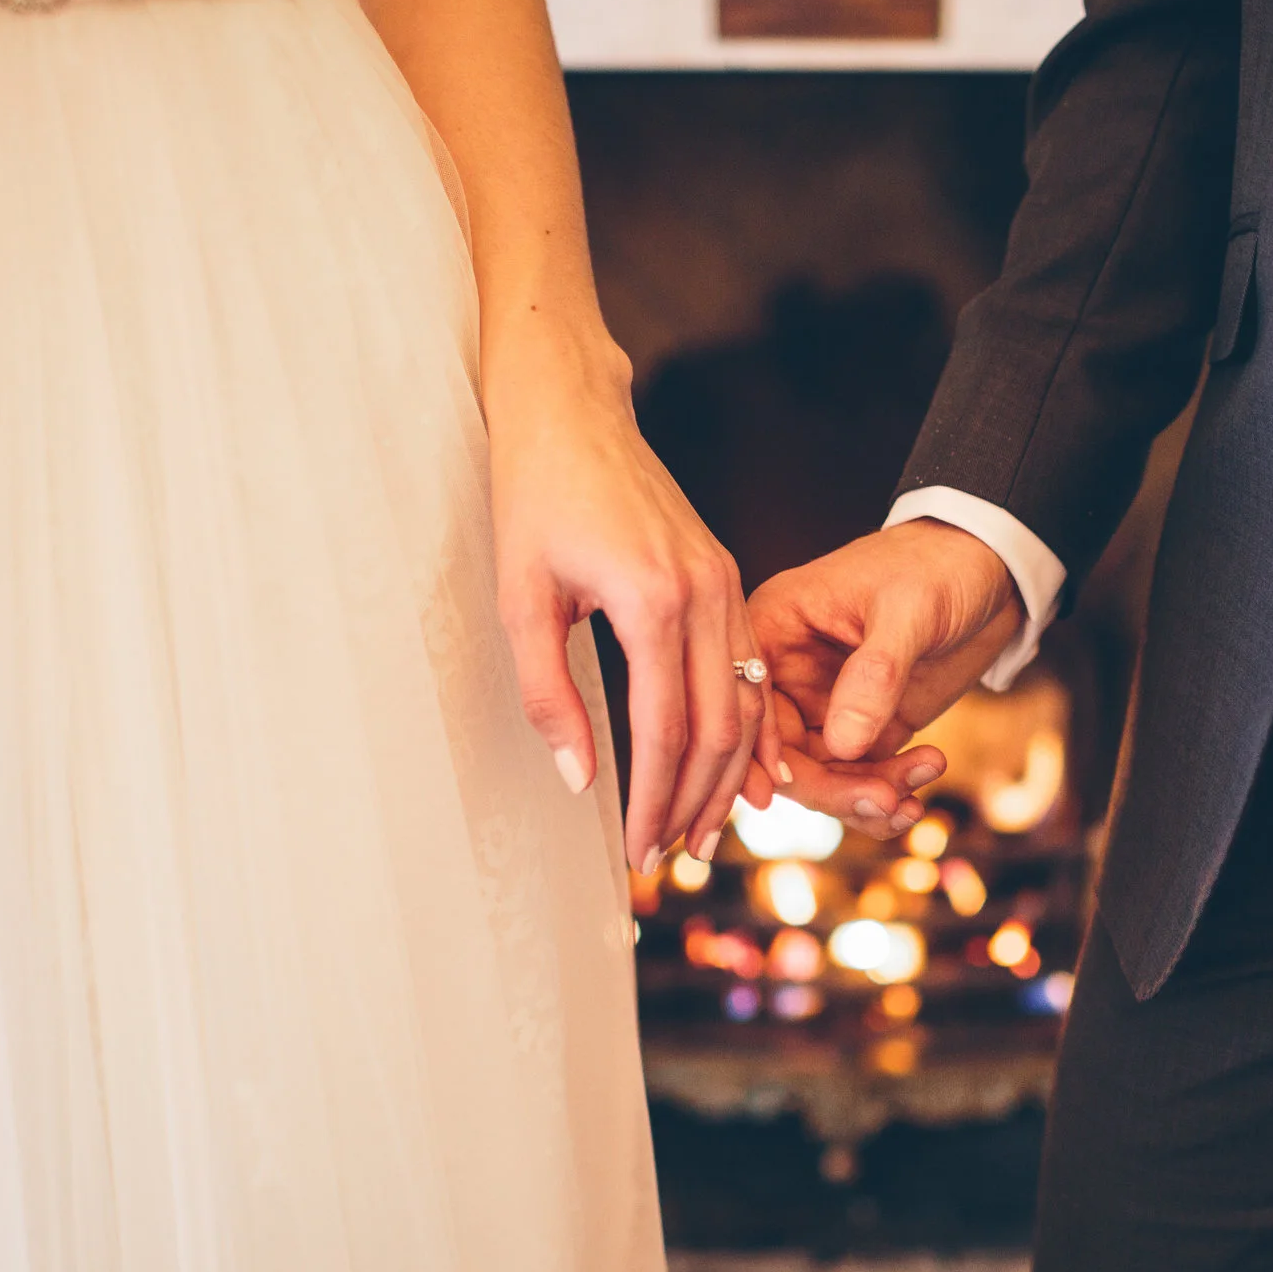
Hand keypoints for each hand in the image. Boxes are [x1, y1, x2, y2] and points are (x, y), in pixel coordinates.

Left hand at [487, 326, 775, 873]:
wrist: (570, 413)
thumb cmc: (534, 497)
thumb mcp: (521, 601)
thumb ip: (549, 695)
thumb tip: (580, 778)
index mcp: (654, 602)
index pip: (667, 732)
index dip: (654, 801)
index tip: (636, 850)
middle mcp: (705, 595)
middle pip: (721, 729)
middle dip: (696, 804)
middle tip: (670, 858)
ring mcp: (725, 582)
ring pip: (746, 702)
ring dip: (728, 776)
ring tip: (703, 831)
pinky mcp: (727, 576)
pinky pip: (751, 666)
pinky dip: (750, 726)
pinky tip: (743, 770)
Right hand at [747, 520, 1026, 839]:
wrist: (989, 567)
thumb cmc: (938, 566)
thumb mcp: (908, 609)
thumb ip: (875, 673)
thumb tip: (842, 746)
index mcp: (775, 629)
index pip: (748, 705)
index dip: (760, 755)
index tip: (787, 794)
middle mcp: (790, 673)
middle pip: (781, 755)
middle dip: (831, 788)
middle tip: (884, 800)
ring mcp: (828, 704)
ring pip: (824, 777)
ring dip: (867, 798)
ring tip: (911, 799)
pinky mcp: (867, 725)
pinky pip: (863, 777)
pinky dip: (890, 792)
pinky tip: (925, 777)